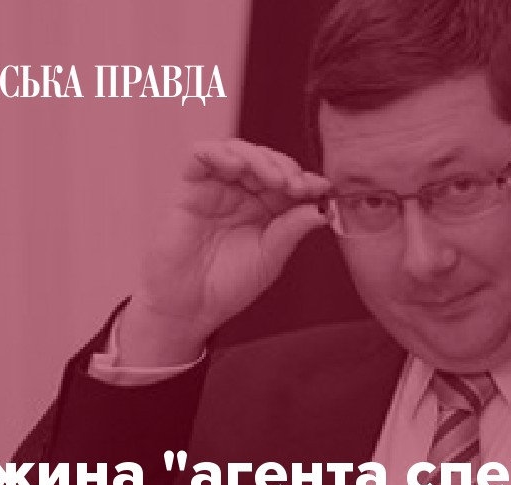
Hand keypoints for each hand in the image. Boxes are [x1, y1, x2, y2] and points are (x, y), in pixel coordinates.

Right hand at [119, 140, 329, 366]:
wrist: (188, 307)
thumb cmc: (227, 286)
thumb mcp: (269, 259)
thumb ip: (291, 230)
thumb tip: (321, 209)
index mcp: (266, 209)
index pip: (288, 181)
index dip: (306, 180)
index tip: (322, 188)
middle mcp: (242, 195)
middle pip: (266, 160)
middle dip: (286, 167)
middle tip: (297, 186)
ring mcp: (216, 189)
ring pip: (237, 150)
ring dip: (259, 157)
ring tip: (274, 179)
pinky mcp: (189, 188)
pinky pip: (199, 156)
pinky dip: (219, 152)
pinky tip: (237, 166)